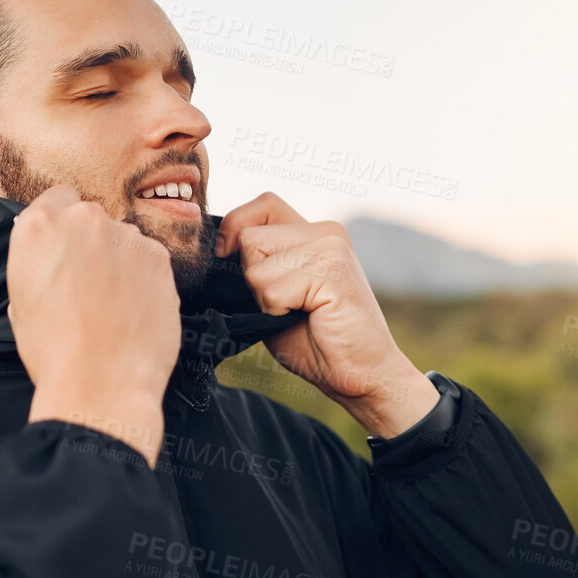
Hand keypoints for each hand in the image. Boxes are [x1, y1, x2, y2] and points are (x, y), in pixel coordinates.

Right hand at [8, 184, 180, 464]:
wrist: (100, 384)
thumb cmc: (53, 351)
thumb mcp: (21, 298)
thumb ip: (36, 259)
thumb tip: (51, 251)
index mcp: (38, 226)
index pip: (57, 199)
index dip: (63, 226)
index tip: (68, 249)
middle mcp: (83, 219)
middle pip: (91, 218)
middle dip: (92, 243)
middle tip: (89, 285)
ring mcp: (125, 235)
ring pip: (124, 238)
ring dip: (121, 260)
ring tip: (114, 305)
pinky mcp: (159, 256)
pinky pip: (150, 258)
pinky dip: (146, 277)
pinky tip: (135, 310)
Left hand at [215, 192, 437, 437]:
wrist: (360, 373)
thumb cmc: (317, 341)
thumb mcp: (276, 294)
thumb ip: (257, 266)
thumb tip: (217, 250)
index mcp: (315, 233)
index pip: (263, 204)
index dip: (236, 226)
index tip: (228, 256)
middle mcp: (326, 232)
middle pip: (249, 238)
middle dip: (252, 279)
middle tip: (286, 305)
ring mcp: (331, 248)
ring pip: (255, 267)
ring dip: (265, 300)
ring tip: (299, 312)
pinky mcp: (332, 271)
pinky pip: (271, 290)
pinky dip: (277, 313)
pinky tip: (309, 318)